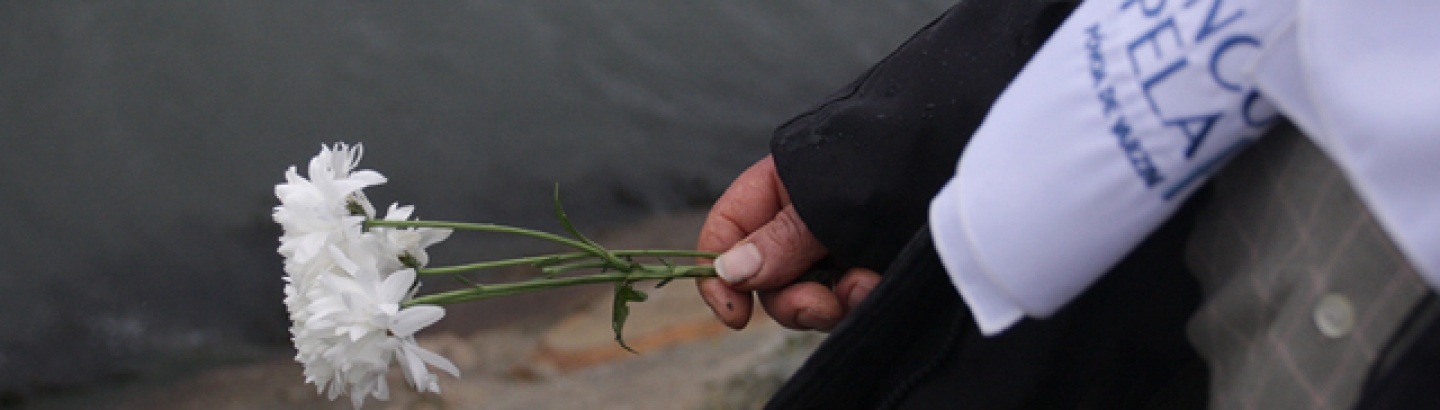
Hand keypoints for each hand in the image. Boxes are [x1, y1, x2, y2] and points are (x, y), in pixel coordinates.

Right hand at [696, 156, 880, 330]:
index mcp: (779, 186)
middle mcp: (805, 218)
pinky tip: (878, 284)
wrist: (966, 148)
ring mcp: (840, 244)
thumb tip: (729, 271)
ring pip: (812, 297)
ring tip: (865, 284)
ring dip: (832, 302)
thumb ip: (779, 239)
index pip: (728, 232)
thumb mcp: (827, 197)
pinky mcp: (873, 264)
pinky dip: (859, 300)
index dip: (720, 273)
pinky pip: (850, 301)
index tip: (734, 313)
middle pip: (769, 279)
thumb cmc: (894, 153)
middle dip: (792, 298)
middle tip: (821, 303)